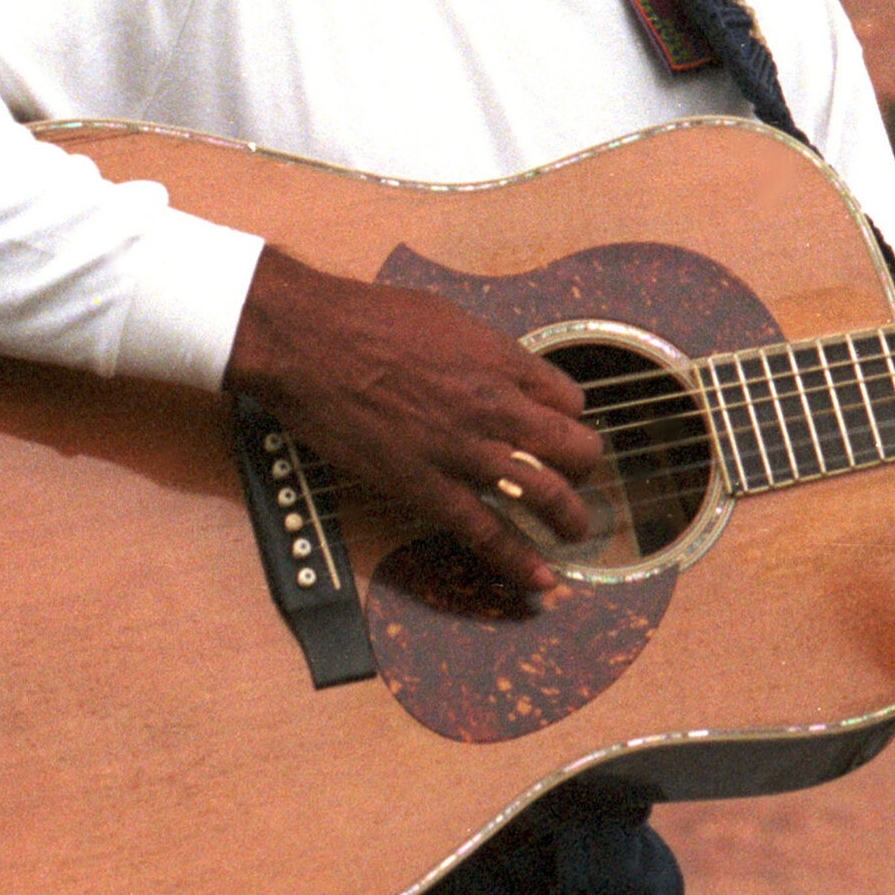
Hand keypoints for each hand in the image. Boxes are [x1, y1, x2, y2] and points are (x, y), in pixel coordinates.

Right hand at [222, 245, 603, 590]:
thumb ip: (479, 349)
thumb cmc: (366, 319)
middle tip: (578, 478)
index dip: (568, 417)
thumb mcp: (444, 316)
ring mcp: (466, 450)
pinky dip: (520, 561)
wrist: (311, 342)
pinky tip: (539, 578)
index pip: (569, 399)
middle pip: (575, 447)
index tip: (559, 428)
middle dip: (584, 467)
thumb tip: (493, 365)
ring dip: (568, 518)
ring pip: (547, 494)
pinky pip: (488, 533)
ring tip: (572, 531)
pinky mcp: (428, 487)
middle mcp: (496, 406)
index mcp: (500, 360)